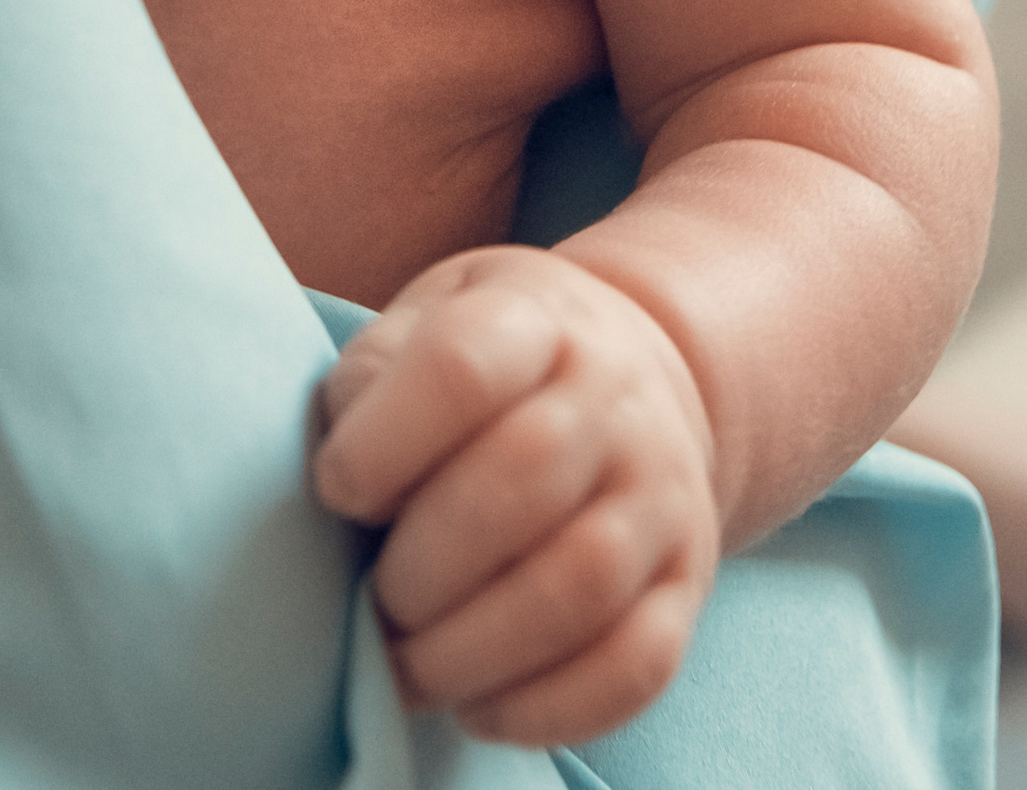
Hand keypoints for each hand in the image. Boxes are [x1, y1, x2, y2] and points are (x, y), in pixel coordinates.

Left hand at [310, 247, 719, 747]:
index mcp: (534, 318)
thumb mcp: (428, 320)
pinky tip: (478, 707)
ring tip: (410, 667)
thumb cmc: (498, 361)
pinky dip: (547, 707)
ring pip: (582, 583)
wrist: (639, 369)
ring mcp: (663, 491)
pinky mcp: (689, 582)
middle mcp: (615, 397)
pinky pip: (636, 664)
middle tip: (375, 602)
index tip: (337, 490)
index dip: (383, 442)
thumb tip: (346, 482)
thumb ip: (374, 379)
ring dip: (474, 649)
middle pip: (525, 475)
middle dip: (424, 565)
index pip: (463, 366)